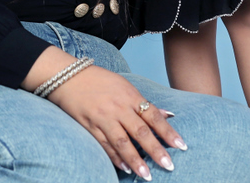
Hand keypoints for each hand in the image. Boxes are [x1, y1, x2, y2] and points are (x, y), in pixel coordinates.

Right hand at [47, 65, 185, 180]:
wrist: (68, 76)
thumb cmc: (99, 80)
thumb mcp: (125, 86)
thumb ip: (144, 103)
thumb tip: (168, 114)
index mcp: (130, 96)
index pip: (154, 117)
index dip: (168, 132)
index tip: (182, 146)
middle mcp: (119, 107)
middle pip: (141, 132)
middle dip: (156, 150)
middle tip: (169, 166)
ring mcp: (103, 117)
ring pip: (122, 142)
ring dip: (135, 160)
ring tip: (146, 175)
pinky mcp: (89, 126)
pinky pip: (104, 145)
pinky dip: (115, 157)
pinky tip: (125, 168)